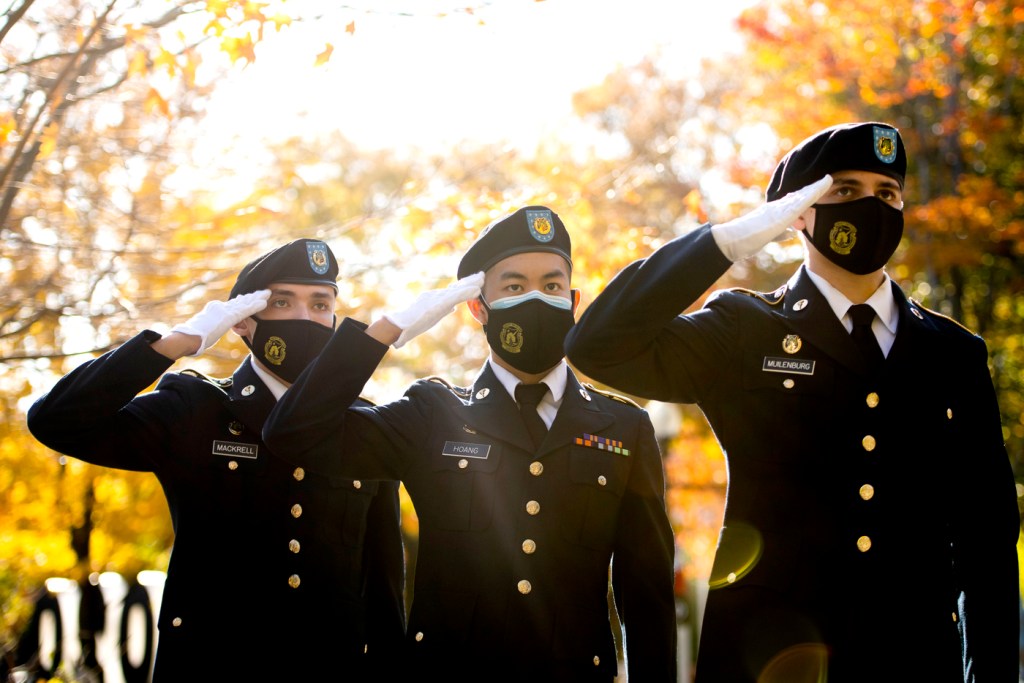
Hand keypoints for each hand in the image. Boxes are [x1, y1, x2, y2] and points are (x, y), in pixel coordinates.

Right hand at [169, 289, 270, 355]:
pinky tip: (264, 302)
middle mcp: (219, 307)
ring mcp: (224, 310)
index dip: (242, 301)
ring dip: (257, 298)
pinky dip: (255, 306)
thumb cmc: (192, 339)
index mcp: (214, 309)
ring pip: (244, 303)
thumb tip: (205, 337)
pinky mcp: (228, 316)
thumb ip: (209, 330)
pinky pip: (245, 310)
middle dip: (252, 296)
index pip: (231, 304)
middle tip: (263, 292)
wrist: (188, 337)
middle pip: (239, 301)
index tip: (249, 297)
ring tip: (267, 293)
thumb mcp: (203, 331)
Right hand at [385, 272, 484, 347]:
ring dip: (471, 284)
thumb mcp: (430, 315)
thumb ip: (442, 310)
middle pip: (457, 287)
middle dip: (470, 281)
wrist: (400, 325)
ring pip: (458, 289)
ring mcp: (438, 298)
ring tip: (482, 278)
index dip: (465, 285)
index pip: (453, 290)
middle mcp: (437, 296)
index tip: (476, 281)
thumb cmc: (411, 323)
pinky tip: (477, 290)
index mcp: (435, 299)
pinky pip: (456, 297)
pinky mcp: (439, 303)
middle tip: (482, 275)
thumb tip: (452, 308)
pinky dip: (467, 292)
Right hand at [711, 175, 832, 260]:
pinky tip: (826, 184)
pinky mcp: (784, 213)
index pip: (793, 202)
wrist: (733, 240)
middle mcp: (778, 206)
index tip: (816, 190)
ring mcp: (780, 208)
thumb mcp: (768, 237)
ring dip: (816, 187)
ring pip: (802, 195)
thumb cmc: (746, 241)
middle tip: (827, 181)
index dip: (806, 196)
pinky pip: (804, 200)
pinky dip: (816, 191)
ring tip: (829, 179)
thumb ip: (781, 233)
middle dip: (813, 189)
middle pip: (799, 196)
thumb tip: (792, 232)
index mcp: (774, 212)